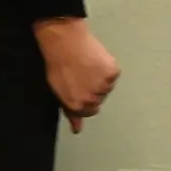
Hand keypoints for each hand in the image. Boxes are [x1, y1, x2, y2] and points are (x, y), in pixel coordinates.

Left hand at [34, 17, 119, 132]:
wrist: (64, 41)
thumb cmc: (57, 64)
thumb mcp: (58, 90)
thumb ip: (70, 112)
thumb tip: (77, 129)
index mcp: (77, 105)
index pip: (88, 111)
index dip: (83, 99)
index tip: (79, 88)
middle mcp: (92, 99)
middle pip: (98, 100)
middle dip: (92, 91)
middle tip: (82, 75)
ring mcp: (104, 86)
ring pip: (106, 88)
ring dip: (100, 80)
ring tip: (87, 66)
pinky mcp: (112, 72)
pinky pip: (113, 75)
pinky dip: (107, 69)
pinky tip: (95, 61)